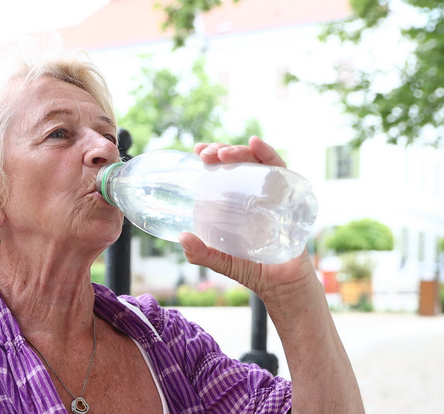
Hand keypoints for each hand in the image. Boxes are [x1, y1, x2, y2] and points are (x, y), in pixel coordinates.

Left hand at [179, 136, 316, 298]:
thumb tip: (182, 237)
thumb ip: (202, 254)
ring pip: (256, 161)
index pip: (223, 171)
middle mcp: (254, 192)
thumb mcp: (222, 261)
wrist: (284, 286)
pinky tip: (256, 143)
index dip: (211, 157)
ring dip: (239, 151)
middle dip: (222, 151)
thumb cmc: (253, 270)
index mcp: (236, 202)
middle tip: (206, 154)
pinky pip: (280, 169)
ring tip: (223, 153)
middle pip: (238, 162)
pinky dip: (268, 153)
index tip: (197, 151)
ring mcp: (273, 192)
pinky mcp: (290, 195)